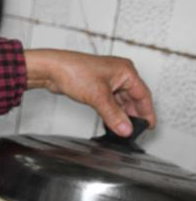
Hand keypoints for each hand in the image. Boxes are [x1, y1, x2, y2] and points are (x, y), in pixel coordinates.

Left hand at [24, 49, 155, 136]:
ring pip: (120, 101)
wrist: (51, 69)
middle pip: (132, 98)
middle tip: (135, 131)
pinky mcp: (96, 86)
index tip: (149, 126)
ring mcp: (107, 79)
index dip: (147, 112)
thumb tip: (126, 129)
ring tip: (123, 129)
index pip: (143, 94)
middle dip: (134, 115)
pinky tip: (111, 121)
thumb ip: (113, 115)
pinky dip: (111, 111)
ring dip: (121, 114)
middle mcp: (118, 73)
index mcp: (125, 71)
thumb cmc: (73, 71)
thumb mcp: (98, 97)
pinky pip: (109, 101)